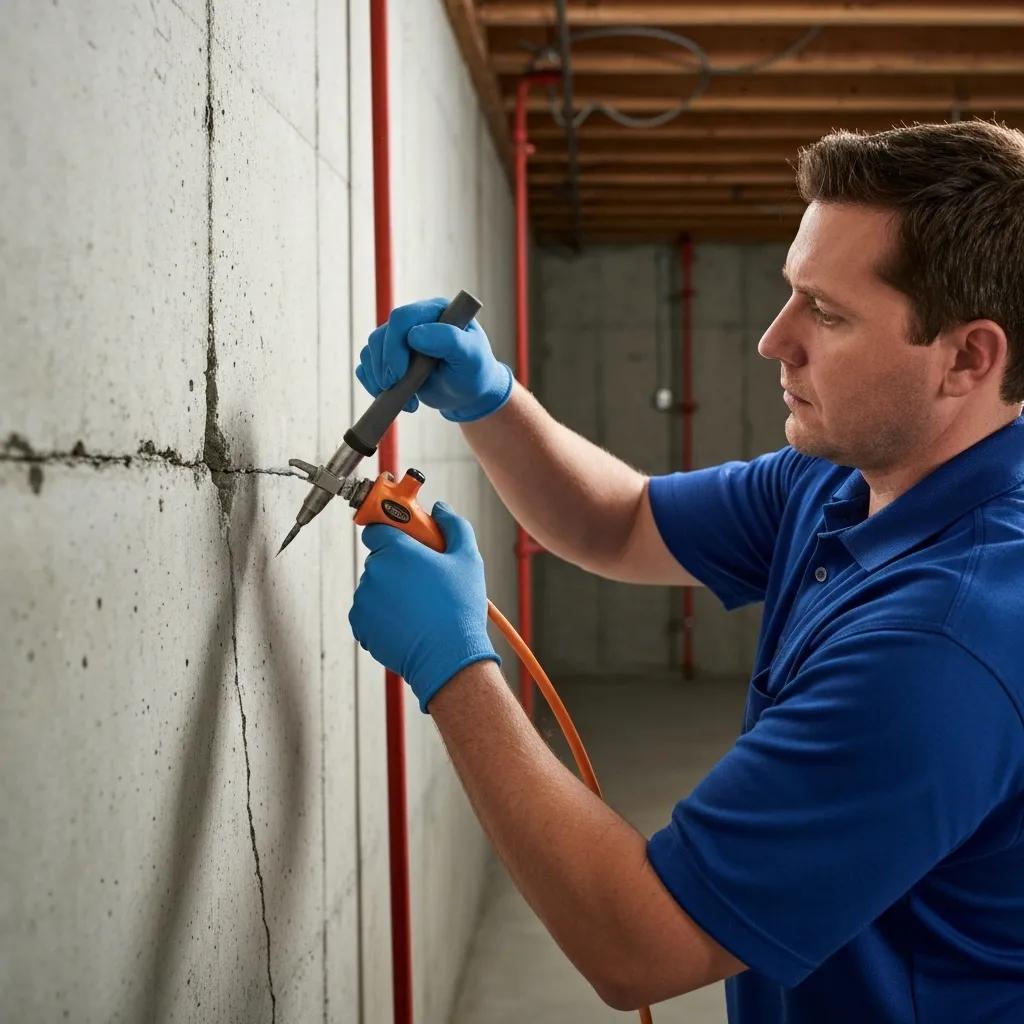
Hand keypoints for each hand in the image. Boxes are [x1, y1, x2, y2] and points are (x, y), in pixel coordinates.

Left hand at [348, 501, 499, 711]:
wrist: (447, 657)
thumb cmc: (459, 609)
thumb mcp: (468, 559)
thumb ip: (454, 525)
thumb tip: (440, 510)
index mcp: (396, 550)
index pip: (378, 528)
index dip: (392, 532)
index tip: (405, 539)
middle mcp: (374, 571)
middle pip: (379, 558)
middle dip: (397, 564)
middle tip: (423, 578)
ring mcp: (364, 599)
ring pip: (374, 586)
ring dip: (390, 591)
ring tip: (419, 606)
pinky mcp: (360, 624)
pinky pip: (368, 611)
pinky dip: (382, 615)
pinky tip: (408, 621)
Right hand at [356, 297, 513, 421]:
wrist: (468, 392)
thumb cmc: (474, 371)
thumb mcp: (471, 356)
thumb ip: (450, 340)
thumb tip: (414, 335)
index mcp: (433, 311)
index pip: (401, 318)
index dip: (394, 346)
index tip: (400, 375)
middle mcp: (412, 322)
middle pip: (380, 336)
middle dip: (384, 366)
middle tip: (396, 388)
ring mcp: (398, 340)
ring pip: (370, 351)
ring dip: (380, 380)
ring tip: (407, 400)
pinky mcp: (388, 359)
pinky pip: (366, 367)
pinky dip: (373, 385)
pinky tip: (395, 399)